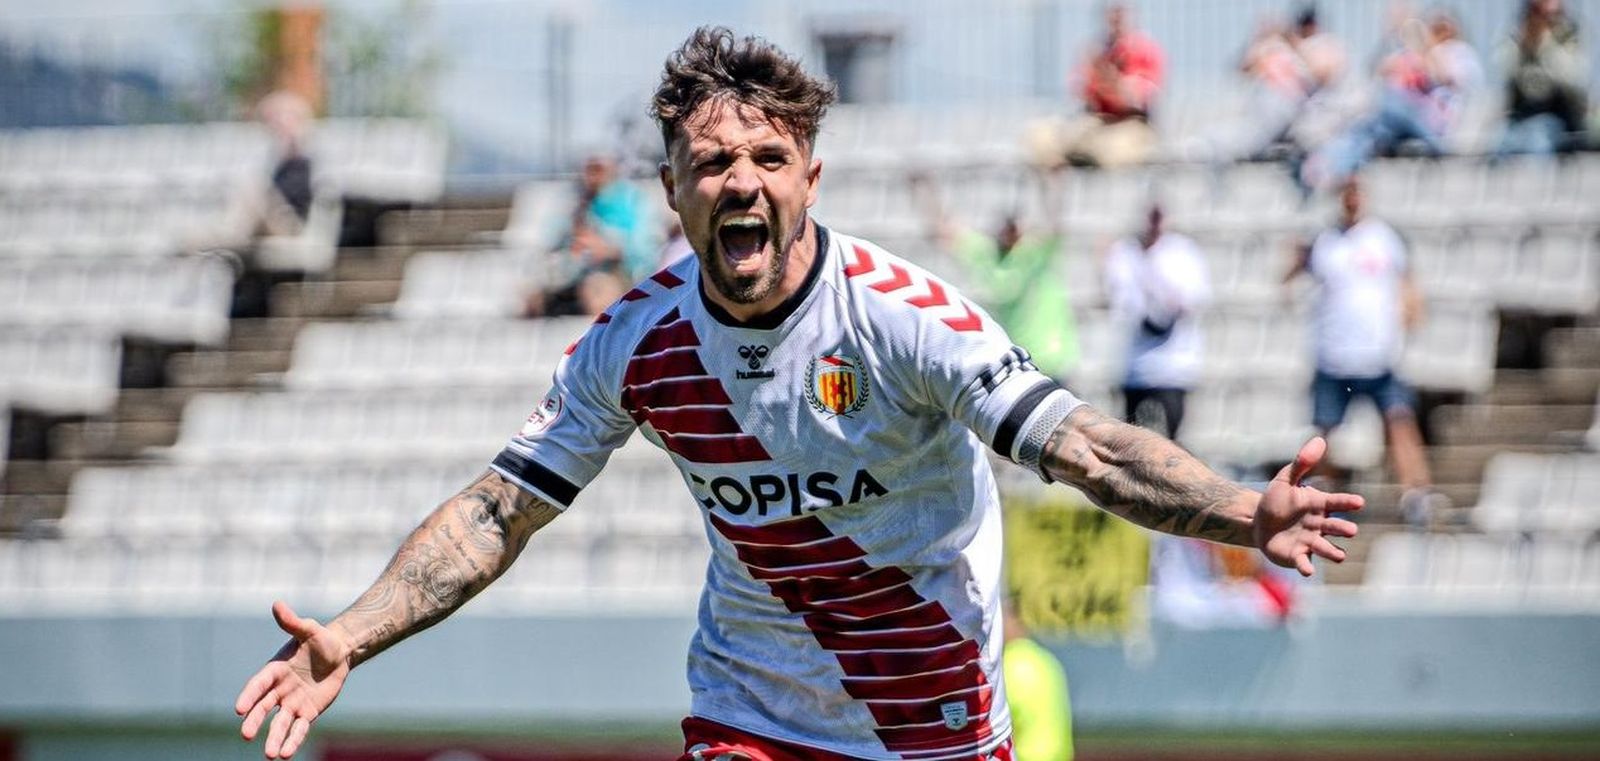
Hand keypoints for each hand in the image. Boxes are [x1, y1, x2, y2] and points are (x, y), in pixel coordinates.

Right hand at [236, 601, 353, 758]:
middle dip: (255, 721)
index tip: (239, 709)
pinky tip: (287, 754)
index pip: (259, 684)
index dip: (250, 695)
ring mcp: (292, 702)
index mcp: (275, 669)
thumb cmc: (321, 640)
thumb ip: (292, 622)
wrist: (340, 653)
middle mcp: (279, 689)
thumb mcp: (309, 629)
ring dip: (273, 738)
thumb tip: (277, 604)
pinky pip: (298, 728)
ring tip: (270, 755)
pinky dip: (293, 740)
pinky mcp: (307, 712)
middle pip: (264, 707)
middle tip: (245, 734)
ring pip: (279, 723)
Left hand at [1253, 437, 1363, 575]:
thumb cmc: (1276, 500)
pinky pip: (1304, 562)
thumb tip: (1319, 439)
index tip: (1359, 503)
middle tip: (1351, 531)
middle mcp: (1318, 525)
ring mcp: (1310, 542)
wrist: (1257, 522)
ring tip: (1339, 555)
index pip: (1336, 502)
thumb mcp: (1285, 480)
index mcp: (1318, 505)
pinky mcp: (1297, 556)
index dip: (1347, 503)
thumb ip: (1301, 463)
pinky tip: (1307, 571)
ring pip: (1324, 547)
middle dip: (1342, 529)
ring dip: (1332, 551)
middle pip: (1334, 527)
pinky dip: (1306, 567)